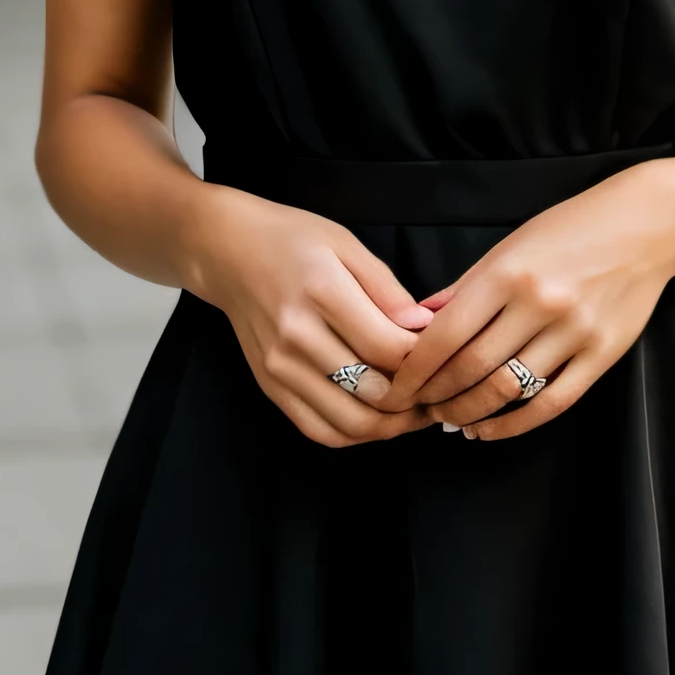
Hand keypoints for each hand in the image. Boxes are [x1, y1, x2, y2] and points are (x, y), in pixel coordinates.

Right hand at [193, 183, 435, 447]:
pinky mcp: (270, 387)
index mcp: (322, 292)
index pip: (387, 348)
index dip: (426, 360)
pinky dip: (355, 434)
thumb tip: (424, 329)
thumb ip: (387, 289)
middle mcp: (296, 337)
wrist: (227, 252)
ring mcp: (279, 368)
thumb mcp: (346, 245)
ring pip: (349, 423)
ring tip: (416, 411)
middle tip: (441, 389)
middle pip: (372, 393)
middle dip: (416, 399)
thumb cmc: (292, 240)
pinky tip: (378, 419)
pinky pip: (319, 430)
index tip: (447, 355)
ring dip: (391, 426)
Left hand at [376, 163, 674, 440]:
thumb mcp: (511, 244)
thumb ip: (464, 287)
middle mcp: (539, 303)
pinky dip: (514, 425)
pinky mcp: (602, 355)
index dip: (414, 371)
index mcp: (508, 272)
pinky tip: (490, 429)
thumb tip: (417, 323)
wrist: (646, 226)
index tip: (395, 390)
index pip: (446, 335)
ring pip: (508, 391)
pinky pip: (551, 403)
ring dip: (470, 413)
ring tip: (449, 420)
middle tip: (417, 409)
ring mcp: (573, 332)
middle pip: (472, 368)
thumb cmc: (571, 229)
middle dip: (436, 396)